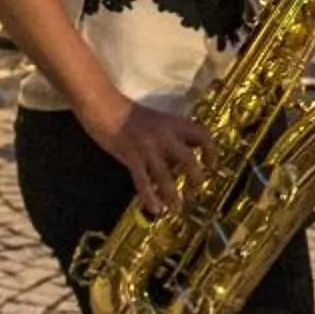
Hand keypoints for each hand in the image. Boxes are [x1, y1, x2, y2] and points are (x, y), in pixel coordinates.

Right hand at [78, 95, 211, 216]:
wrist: (104, 105)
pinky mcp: (131, 156)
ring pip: (166, 175)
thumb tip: (180, 157)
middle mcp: (164, 135)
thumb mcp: (155, 120)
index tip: (210, 164)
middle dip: (195, 177)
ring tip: (176, 208)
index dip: (211, 151)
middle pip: (188, 159)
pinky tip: (155, 208)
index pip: (202, 134)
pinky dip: (150, 197)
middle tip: (196, 188)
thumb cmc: (127, 112)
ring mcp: (148, 146)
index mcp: (173, 123)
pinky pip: (143, 181)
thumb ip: (169, 137)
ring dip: (172, 195)